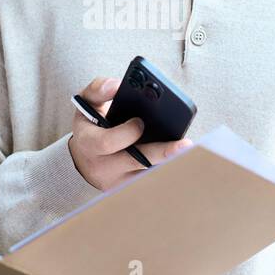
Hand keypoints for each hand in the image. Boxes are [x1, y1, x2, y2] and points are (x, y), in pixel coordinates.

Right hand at [69, 76, 192, 191]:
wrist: (84, 157)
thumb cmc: (91, 126)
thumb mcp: (86, 104)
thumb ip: (99, 89)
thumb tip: (117, 85)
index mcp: (89, 143)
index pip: (107, 142)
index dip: (126, 133)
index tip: (140, 122)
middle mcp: (103, 166)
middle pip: (135, 163)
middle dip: (162, 153)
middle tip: (185, 144)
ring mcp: (117, 181)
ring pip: (147, 178)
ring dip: (170, 165)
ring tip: (190, 153)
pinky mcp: (131, 189)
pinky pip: (153, 183)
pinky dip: (168, 172)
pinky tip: (186, 162)